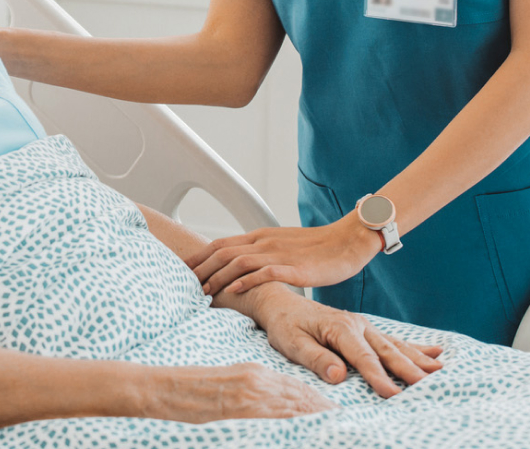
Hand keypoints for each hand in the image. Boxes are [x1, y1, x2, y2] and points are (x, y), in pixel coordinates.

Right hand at [146, 362, 336, 421]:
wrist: (162, 388)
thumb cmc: (191, 392)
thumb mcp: (227, 388)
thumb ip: (252, 398)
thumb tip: (274, 415)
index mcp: (255, 374)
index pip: (296, 391)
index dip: (318, 404)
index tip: (337, 416)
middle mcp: (259, 381)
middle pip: (302, 399)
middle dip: (325, 413)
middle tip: (350, 424)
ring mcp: (251, 394)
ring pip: (296, 408)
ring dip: (318, 419)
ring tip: (341, 428)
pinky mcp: (243, 406)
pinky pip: (278, 417)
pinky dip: (298, 423)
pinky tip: (313, 429)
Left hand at [186, 216, 380, 294]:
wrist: (347, 240)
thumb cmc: (316, 247)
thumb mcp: (282, 247)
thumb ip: (263, 254)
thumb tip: (244, 269)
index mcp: (260, 236)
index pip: (221, 244)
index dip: (200, 257)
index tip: (183, 271)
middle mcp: (264, 241)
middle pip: (223, 251)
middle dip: (201, 268)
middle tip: (184, 285)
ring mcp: (278, 253)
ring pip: (239, 261)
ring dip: (218, 276)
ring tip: (203, 292)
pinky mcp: (294, 267)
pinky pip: (265, 272)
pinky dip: (246, 280)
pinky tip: (234, 290)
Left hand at [244, 285, 442, 397]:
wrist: (281, 304)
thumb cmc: (285, 326)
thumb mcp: (292, 343)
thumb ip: (315, 359)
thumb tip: (338, 375)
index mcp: (339, 328)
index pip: (363, 358)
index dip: (379, 378)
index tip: (395, 397)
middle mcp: (356, 325)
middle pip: (387, 351)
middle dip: (410, 370)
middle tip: (433, 386)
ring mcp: (363, 326)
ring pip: (395, 346)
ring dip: (419, 360)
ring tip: (442, 372)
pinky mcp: (365, 330)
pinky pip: (393, 340)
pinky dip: (416, 348)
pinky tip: (436, 353)